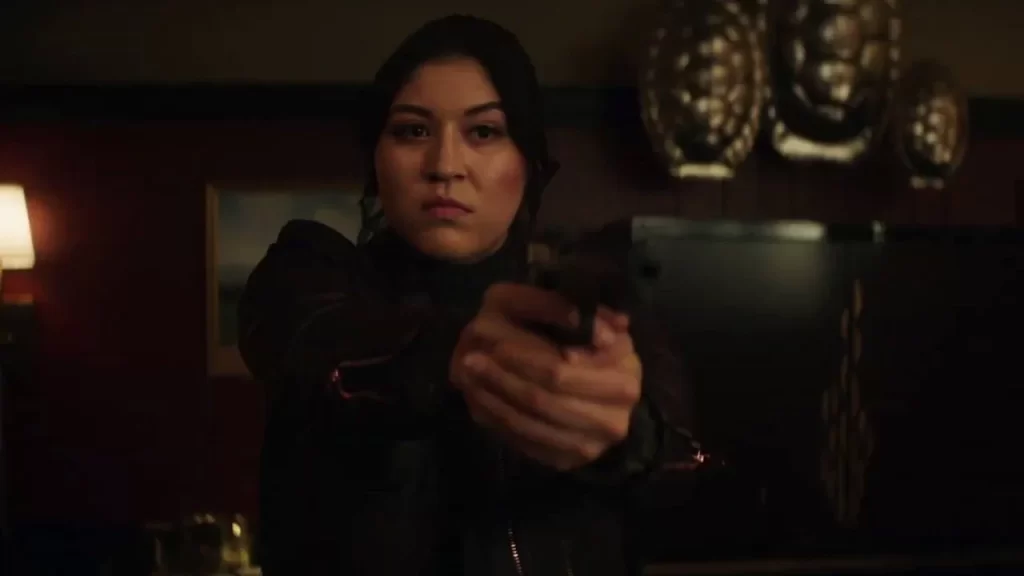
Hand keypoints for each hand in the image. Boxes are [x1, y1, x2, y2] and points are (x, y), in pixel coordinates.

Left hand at [450, 283, 642, 470]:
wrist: (603, 390)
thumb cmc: (590, 344)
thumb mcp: (584, 316)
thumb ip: (573, 312)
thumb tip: (580, 324)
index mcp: (624, 379)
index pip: (561, 374)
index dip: (527, 361)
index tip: (496, 346)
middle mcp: (613, 421)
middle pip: (543, 401)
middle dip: (504, 378)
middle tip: (470, 358)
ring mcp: (590, 446)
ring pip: (531, 423)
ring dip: (495, 399)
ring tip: (467, 374)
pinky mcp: (567, 460)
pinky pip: (527, 443)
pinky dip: (499, 419)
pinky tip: (479, 399)